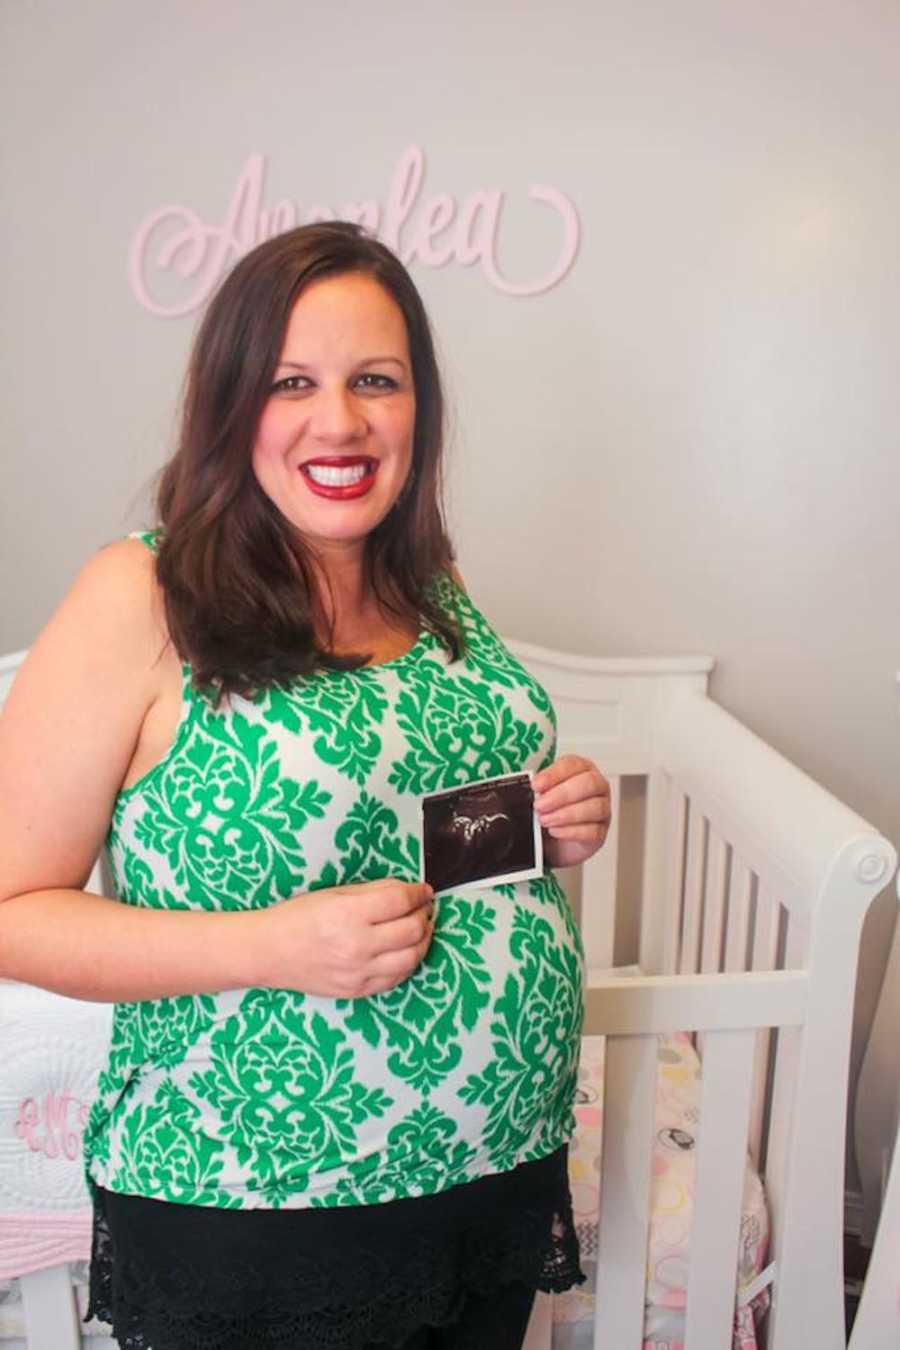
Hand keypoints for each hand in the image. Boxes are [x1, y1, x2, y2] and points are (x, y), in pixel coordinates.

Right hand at [262, 879, 435, 997]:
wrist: (269, 953)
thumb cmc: (298, 917)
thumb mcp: (334, 894)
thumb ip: (373, 891)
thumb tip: (407, 889)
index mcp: (348, 915)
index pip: (399, 901)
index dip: (418, 893)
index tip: (424, 890)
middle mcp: (357, 946)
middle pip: (412, 930)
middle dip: (425, 914)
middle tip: (424, 907)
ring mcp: (359, 973)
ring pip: (411, 958)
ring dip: (423, 940)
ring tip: (420, 928)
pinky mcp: (358, 991)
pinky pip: (396, 979)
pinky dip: (408, 962)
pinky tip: (405, 950)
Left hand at [532, 755, 611, 868]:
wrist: (554, 841)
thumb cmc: (550, 811)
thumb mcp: (541, 796)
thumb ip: (538, 789)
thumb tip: (526, 789)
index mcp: (581, 770)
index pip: (573, 764)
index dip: (554, 774)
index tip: (536, 785)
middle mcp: (596, 787)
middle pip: (589, 783)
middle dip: (561, 794)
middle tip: (540, 805)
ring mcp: (602, 810)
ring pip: (595, 807)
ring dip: (565, 814)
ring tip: (545, 820)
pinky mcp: (600, 833)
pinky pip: (592, 831)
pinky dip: (571, 831)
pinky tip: (556, 831)